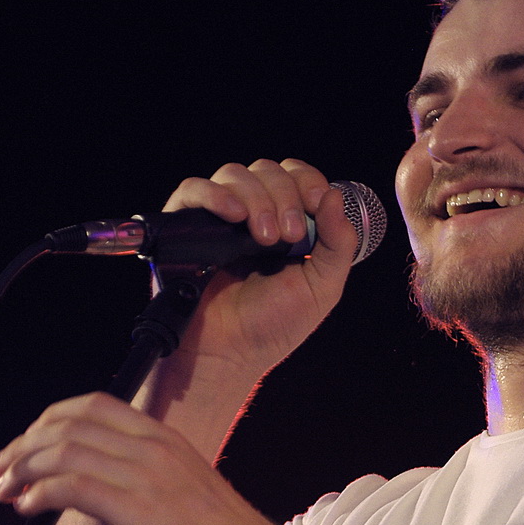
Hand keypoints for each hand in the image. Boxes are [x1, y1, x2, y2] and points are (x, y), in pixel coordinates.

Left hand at [0, 391, 271, 524]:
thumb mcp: (183, 494)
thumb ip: (140, 482)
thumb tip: (94, 495)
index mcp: (165, 438)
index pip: (93, 406)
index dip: (49, 421)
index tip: (26, 445)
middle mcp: (153, 446)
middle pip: (69, 422)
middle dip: (24, 443)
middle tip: (0, 468)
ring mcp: (144, 473)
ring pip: (62, 449)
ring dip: (23, 468)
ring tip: (4, 491)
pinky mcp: (135, 506)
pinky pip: (69, 485)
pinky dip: (38, 493)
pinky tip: (27, 508)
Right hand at [159, 158, 361, 375]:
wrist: (229, 354)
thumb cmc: (273, 325)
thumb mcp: (322, 286)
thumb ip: (338, 243)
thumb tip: (336, 196)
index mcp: (286, 222)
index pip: (296, 177)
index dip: (308, 182)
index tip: (317, 203)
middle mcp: (252, 214)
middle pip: (268, 170)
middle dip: (284, 196)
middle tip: (288, 237)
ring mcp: (218, 218)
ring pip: (235, 175)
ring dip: (256, 199)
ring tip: (263, 239)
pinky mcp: (185, 227)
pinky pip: (193, 190)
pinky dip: (214, 194)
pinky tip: (233, 215)